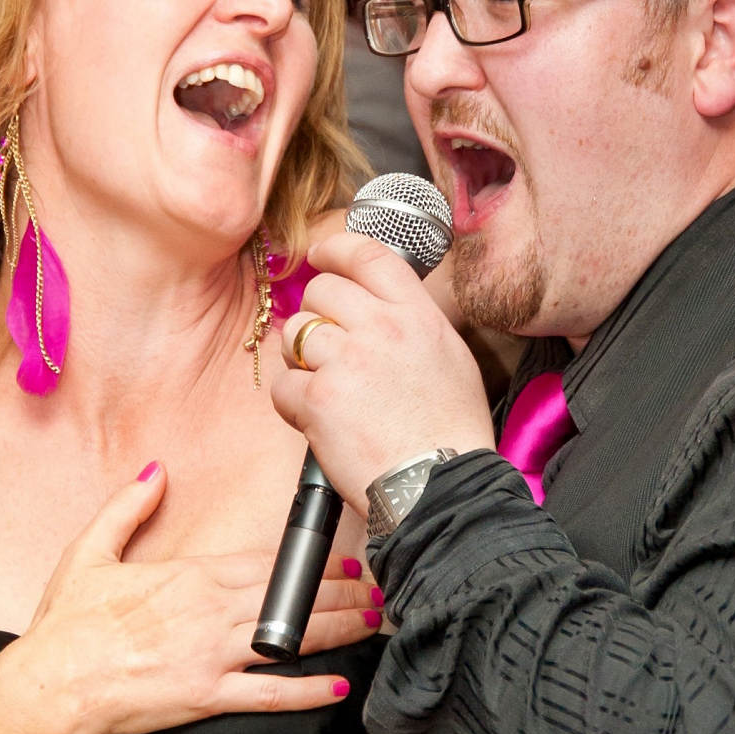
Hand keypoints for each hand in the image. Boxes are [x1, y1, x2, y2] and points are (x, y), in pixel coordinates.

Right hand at [10, 463, 379, 733]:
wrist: (49, 687)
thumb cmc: (66, 626)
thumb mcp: (89, 552)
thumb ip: (127, 508)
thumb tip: (154, 470)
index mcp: (189, 577)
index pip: (264, 564)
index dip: (309, 562)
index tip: (341, 560)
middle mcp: (210, 612)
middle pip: (290, 596)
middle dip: (339, 591)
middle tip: (377, 588)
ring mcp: (212, 655)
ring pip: (290, 638)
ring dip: (337, 629)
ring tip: (371, 623)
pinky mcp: (207, 696)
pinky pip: (267, 695)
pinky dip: (306, 693)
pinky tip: (337, 687)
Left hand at [268, 231, 495, 510]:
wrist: (442, 485)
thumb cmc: (451, 431)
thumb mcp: (450, 358)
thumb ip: (412, 322)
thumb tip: (377, 305)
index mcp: (416, 316)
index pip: (367, 255)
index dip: (335, 249)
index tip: (319, 255)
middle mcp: (381, 328)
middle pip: (322, 290)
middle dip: (317, 315)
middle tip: (327, 349)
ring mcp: (346, 362)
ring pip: (296, 333)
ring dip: (302, 359)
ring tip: (327, 389)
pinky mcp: (318, 399)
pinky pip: (283, 384)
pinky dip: (294, 403)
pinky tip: (318, 420)